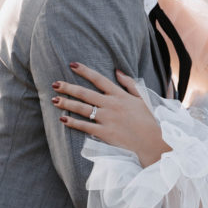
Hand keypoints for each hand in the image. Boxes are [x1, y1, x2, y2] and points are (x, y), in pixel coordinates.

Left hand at [52, 63, 169, 166]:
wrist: (153, 143)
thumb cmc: (149, 121)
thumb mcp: (142, 99)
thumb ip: (129, 84)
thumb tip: (117, 71)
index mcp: (120, 95)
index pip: (99, 79)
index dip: (84, 71)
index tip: (72, 65)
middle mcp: (111, 105)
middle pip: (85, 93)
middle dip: (68, 87)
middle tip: (55, 83)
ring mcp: (107, 119)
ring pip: (82, 108)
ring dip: (66, 103)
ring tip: (54, 100)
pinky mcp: (105, 133)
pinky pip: (84, 126)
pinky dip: (72, 122)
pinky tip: (62, 119)